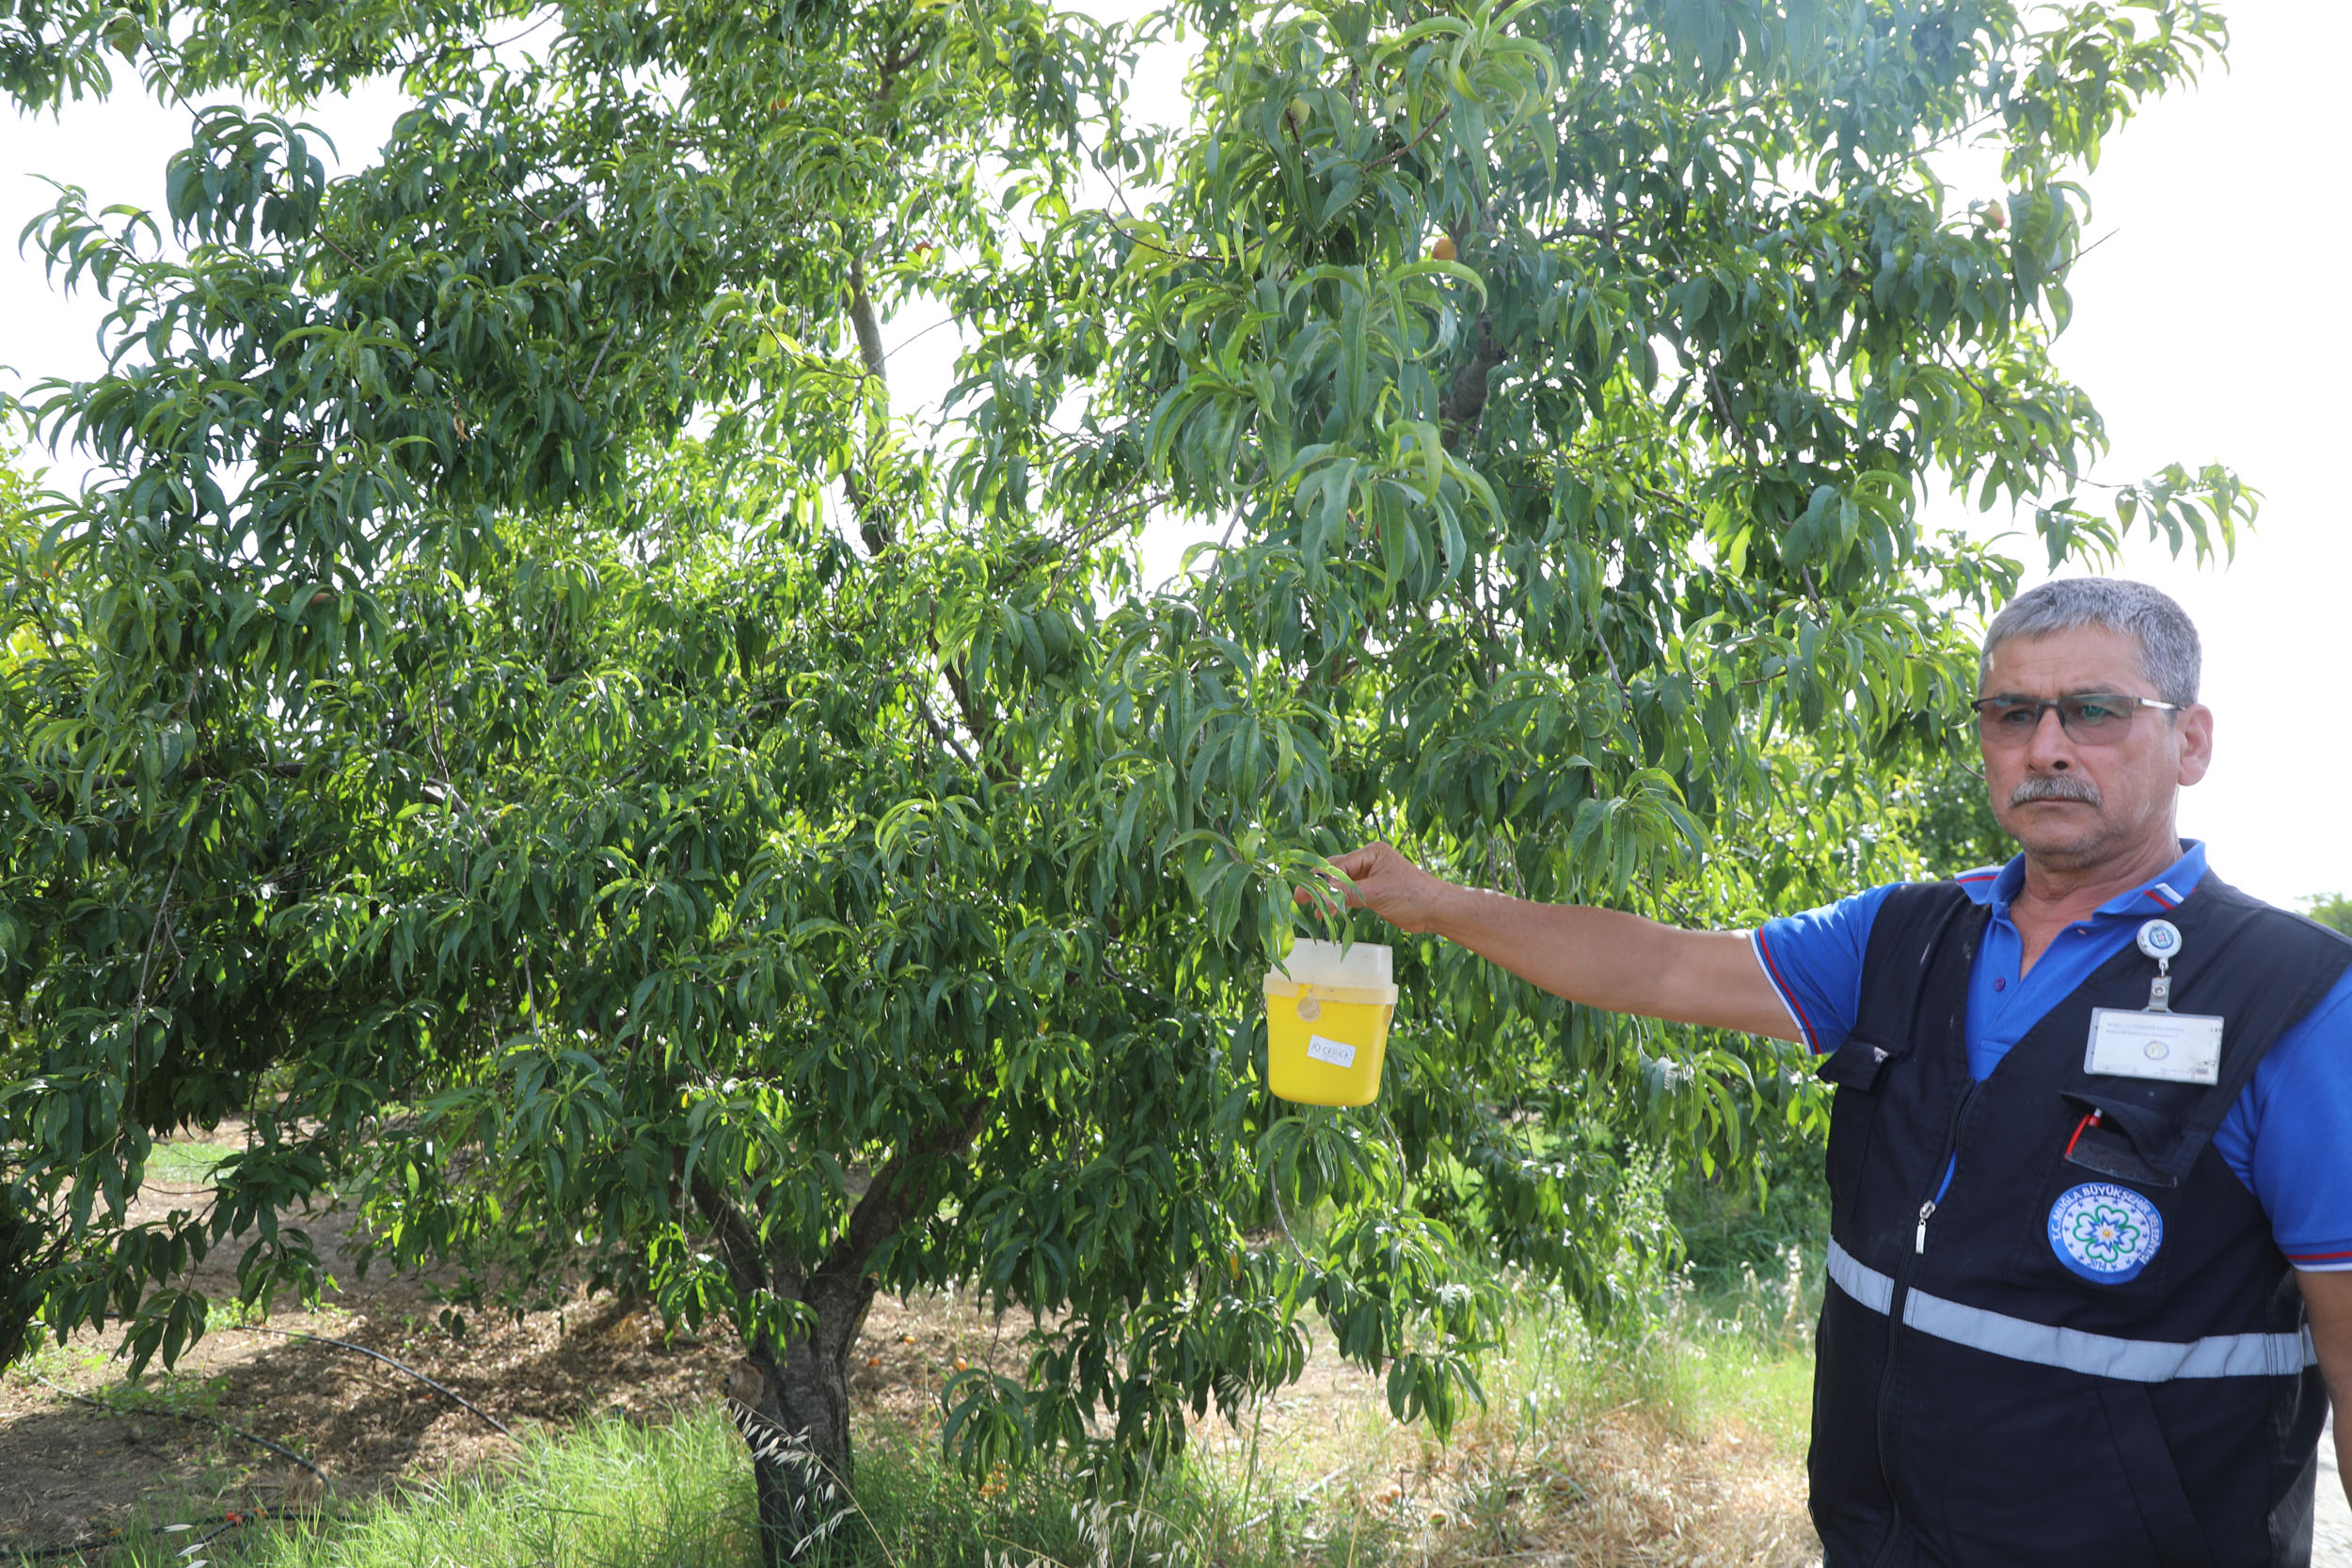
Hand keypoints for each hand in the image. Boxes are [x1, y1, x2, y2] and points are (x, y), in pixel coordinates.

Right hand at [1300, 842, 1457, 933]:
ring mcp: (1369, 877)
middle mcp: (1368, 861)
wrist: (1435, 910)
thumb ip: (1349, 894)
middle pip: (1336, 873)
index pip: (1338, 865)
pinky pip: (1348, 895)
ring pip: (1340, 885)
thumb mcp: (1378, 893)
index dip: (1320, 880)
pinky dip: (1338, 903)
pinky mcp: (1372, 892)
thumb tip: (1323, 899)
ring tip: (1313, 910)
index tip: (1302, 893)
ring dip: (1328, 897)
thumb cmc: (1413, 895)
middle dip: (1319, 887)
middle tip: (1299, 900)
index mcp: (1371, 853)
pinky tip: (1328, 913)